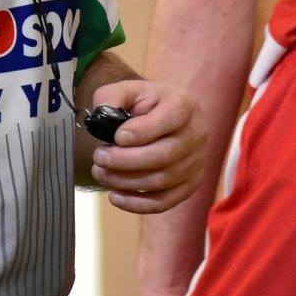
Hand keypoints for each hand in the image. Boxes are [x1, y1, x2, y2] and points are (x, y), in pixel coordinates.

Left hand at [89, 80, 206, 214]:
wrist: (165, 115)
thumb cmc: (144, 104)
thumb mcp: (126, 90)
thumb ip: (110, 98)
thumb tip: (101, 117)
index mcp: (183, 104)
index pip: (167, 120)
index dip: (140, 132)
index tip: (116, 137)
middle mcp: (197, 133)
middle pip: (164, 155)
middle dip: (125, 161)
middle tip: (98, 157)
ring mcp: (197, 161)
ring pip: (162, 181)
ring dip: (126, 181)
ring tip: (100, 173)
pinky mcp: (191, 184)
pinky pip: (166, 202)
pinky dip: (138, 205)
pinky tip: (115, 196)